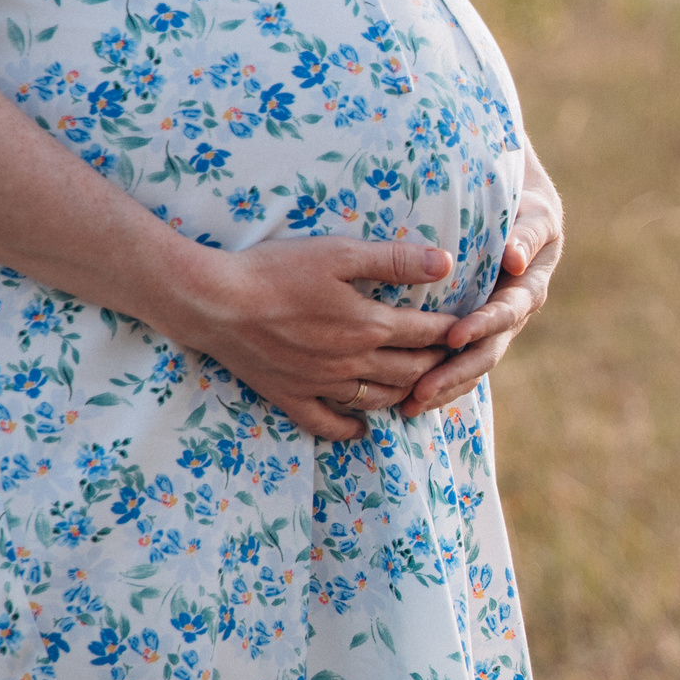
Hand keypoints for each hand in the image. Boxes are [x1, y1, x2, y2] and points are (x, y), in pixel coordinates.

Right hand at [164, 237, 460, 441]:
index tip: (468, 327)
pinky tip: (363, 426)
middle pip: (412, 371)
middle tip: (451, 359)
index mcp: (369, 326)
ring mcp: (322, 384)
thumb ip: (394, 259)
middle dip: (437, 364)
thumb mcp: (338, 253)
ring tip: (419, 387)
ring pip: (379, 399)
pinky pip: (328, 423)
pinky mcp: (290, 397)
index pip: (428, 334)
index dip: (453, 331)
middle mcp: (353, 362)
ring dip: (405, 394)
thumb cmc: (274, 269)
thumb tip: (446, 262)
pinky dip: (350, 427)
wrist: (211, 301)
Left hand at [404, 145, 562, 416]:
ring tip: (409, 406)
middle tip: (421, 390)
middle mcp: (512, 317)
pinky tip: (407, 398)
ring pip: (471, 367)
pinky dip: (437, 382)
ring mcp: (493, 329)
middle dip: (453, 373)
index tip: (453, 336)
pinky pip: (457, 364)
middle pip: (486, 353)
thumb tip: (513, 260)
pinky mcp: (473, 333)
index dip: (481, 327)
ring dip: (443, 387)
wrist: (523, 214)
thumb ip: (527, 235)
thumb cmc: (526, 208)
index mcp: (527, 290)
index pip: (505, 314)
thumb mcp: (535, 215)